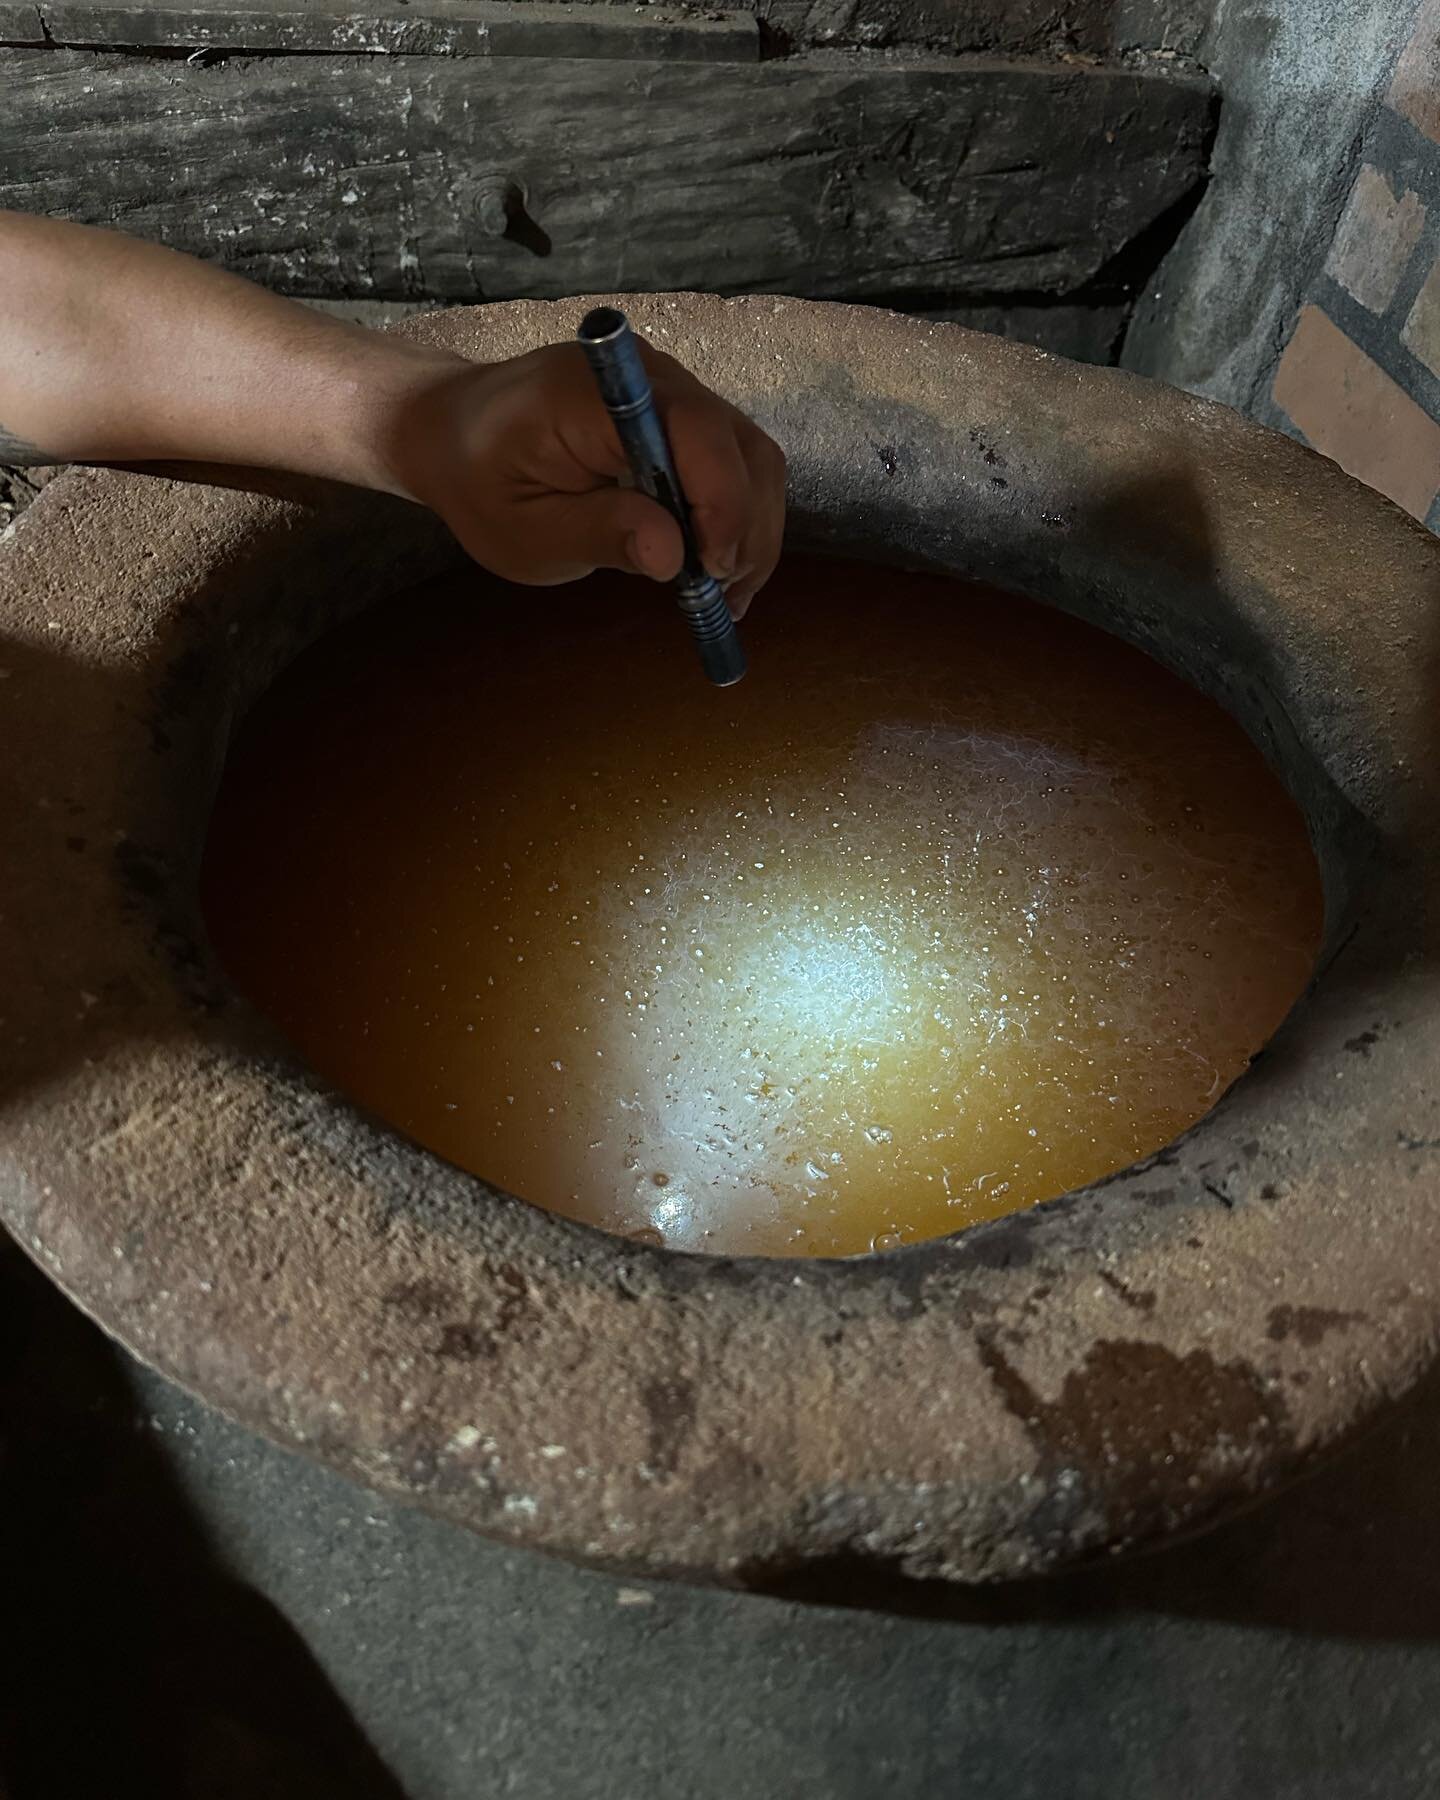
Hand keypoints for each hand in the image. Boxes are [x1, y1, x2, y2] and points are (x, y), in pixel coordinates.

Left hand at [381, 338, 786, 616]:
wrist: (453, 431)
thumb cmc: (480, 482)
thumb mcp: (526, 530)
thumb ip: (598, 534)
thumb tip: (671, 556)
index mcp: (600, 391)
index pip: (695, 431)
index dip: (723, 502)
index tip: (713, 569)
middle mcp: (650, 376)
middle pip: (740, 444)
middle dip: (748, 528)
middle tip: (727, 599)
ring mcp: (671, 390)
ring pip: (750, 454)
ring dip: (753, 527)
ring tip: (728, 592)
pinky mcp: (679, 413)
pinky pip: (732, 459)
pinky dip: (738, 514)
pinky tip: (719, 565)